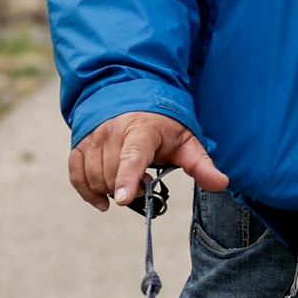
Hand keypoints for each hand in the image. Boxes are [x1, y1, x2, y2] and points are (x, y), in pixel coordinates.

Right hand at [69, 111, 225, 212]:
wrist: (131, 96)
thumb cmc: (162, 122)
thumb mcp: (186, 139)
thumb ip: (201, 164)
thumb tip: (222, 184)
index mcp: (140, 130)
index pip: (132, 157)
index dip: (127, 179)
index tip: (123, 199)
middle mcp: (112, 131)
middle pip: (111, 174)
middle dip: (128, 188)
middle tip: (146, 181)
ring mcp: (93, 137)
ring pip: (94, 177)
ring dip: (110, 189)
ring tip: (130, 180)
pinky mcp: (80, 144)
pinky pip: (76, 175)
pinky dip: (87, 192)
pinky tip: (102, 202)